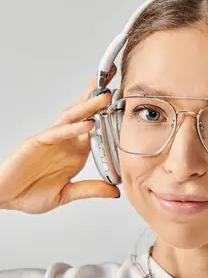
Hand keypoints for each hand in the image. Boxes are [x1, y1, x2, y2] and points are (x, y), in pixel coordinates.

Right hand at [0, 66, 119, 213]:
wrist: (4, 197)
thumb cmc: (29, 193)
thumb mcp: (67, 194)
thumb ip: (91, 190)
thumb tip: (115, 191)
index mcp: (75, 153)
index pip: (96, 129)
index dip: (109, 116)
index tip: (125, 105)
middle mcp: (65, 142)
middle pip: (85, 114)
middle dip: (99, 98)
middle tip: (115, 81)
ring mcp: (51, 140)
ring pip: (72, 117)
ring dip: (89, 106)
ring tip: (105, 95)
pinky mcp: (36, 142)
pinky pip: (57, 133)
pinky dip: (73, 128)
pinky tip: (87, 124)